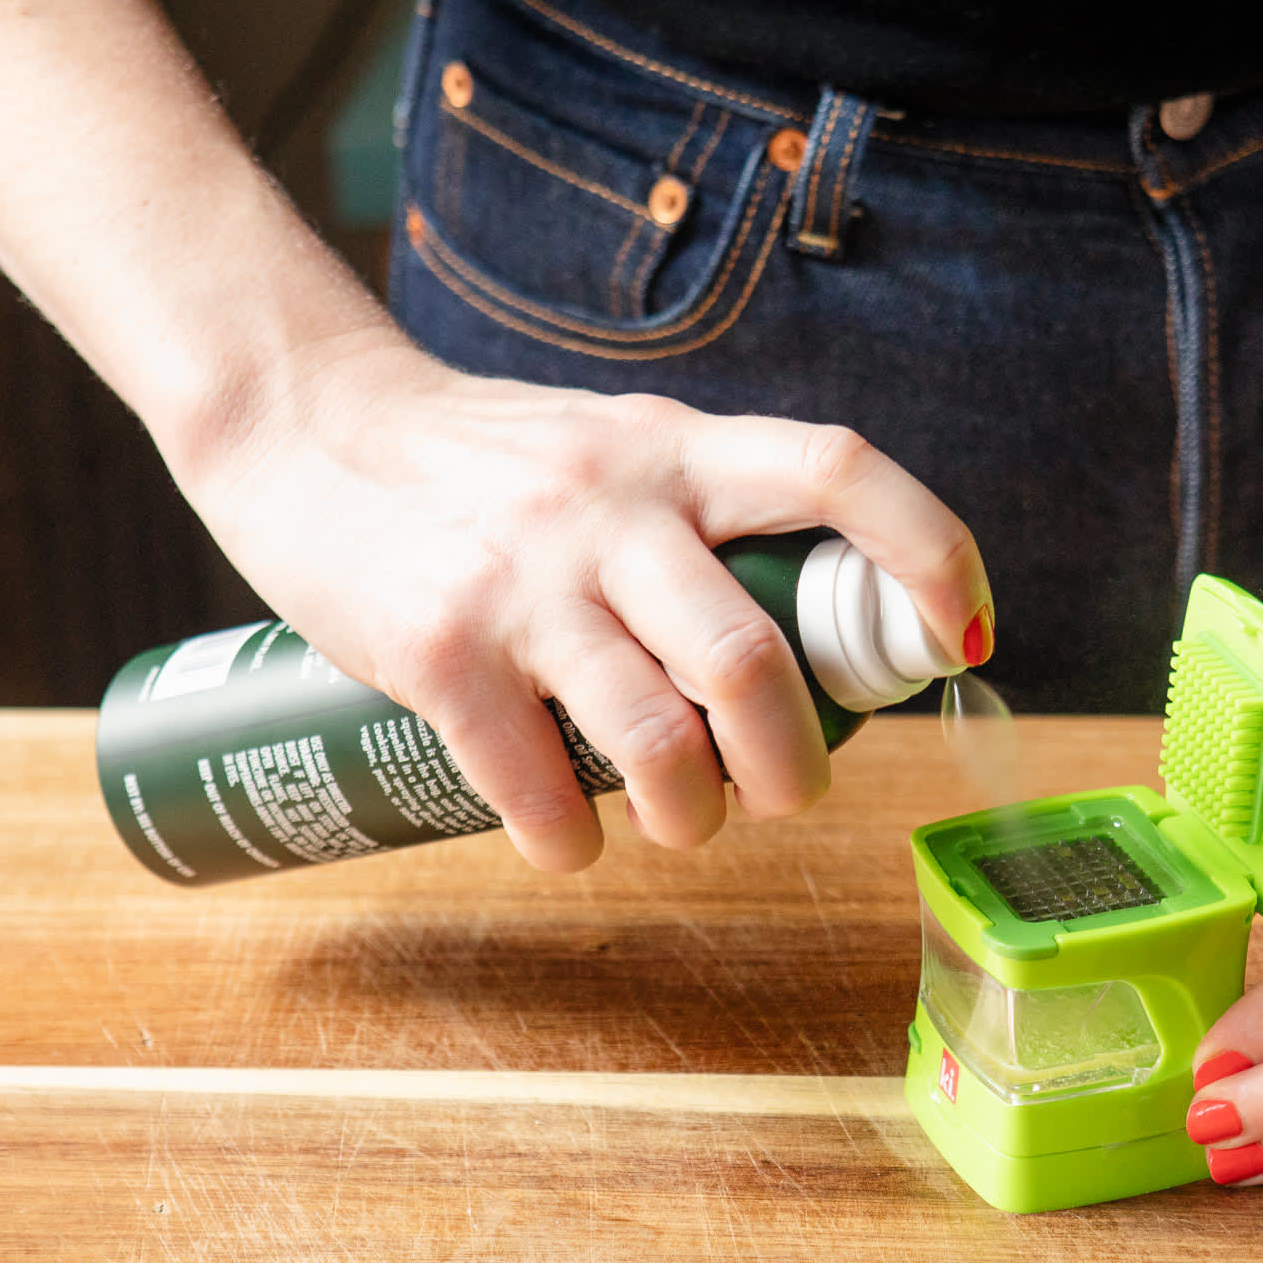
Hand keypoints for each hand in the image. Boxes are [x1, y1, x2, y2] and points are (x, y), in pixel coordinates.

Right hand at [189, 333, 990, 871]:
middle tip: (787, 795)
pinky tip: (571, 837)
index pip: (842, 471)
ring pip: (659, 740)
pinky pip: (535, 785)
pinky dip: (572, 838)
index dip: (929, 552)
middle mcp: (611, 506)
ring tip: (681, 823)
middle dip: (794, 764)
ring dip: (692, 817)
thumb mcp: (615, 449)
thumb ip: (705, 514)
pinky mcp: (437, 648)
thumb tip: (818, 637)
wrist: (300, 424)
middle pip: (754, 660)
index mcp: (677, 450)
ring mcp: (522, 579)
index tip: (961, 636)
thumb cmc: (484, 462)